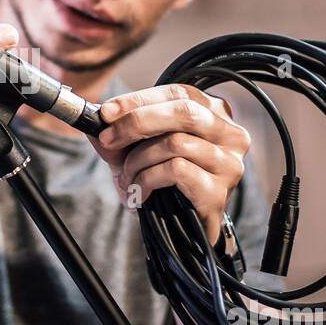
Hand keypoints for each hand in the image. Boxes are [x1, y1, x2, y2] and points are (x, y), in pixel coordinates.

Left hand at [89, 84, 250, 241]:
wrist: (184, 231)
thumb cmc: (165, 182)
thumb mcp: (139, 149)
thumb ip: (120, 132)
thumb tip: (95, 119)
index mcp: (214, 113)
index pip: (179, 93)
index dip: (139, 99)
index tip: (106, 112)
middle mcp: (230, 134)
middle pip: (184, 112)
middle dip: (136, 123)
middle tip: (108, 139)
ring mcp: (229, 163)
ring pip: (177, 143)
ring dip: (138, 160)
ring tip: (126, 177)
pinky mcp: (219, 191)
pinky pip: (177, 170)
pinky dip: (148, 179)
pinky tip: (140, 192)